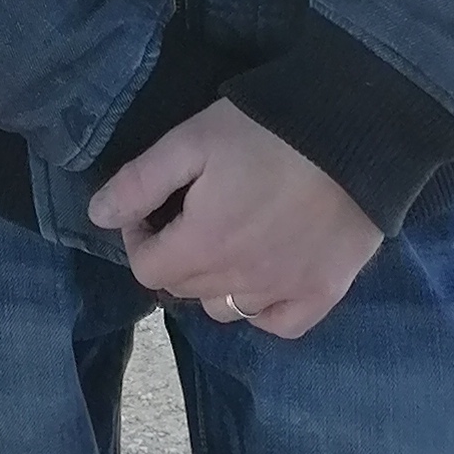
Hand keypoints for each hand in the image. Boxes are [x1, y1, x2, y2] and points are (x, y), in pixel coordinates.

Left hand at [87, 100, 381, 339]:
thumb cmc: (266, 130)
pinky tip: (264, 275)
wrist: (356, 133)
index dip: (139, 237)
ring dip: (214, 282)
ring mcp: (286, 291)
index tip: (152, 209)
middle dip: (173, 255)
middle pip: (185, 288)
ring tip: (226, 241)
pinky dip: (264, 308)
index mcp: (203, 245)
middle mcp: (241, 281)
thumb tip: (98, 216)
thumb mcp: (191, 140)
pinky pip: (280, 324)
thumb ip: (140, 182)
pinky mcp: (326, 292)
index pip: (147, 269)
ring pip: (227, 308)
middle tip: (188, 214)